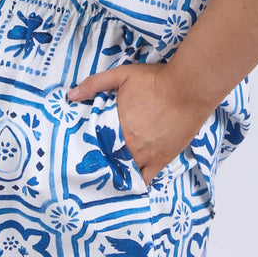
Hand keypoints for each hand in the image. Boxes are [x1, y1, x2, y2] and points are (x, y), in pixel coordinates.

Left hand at [67, 61, 212, 186]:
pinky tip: (129, 180)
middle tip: (93, 164)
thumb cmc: (155, 80)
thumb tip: (71, 95)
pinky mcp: (161, 160)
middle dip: (101, 161)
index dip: (89, 147)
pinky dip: (135, 182)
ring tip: (109, 172)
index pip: (95, 144)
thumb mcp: (122, 75)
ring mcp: (145, 155)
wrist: (187, 89)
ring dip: (116, 171)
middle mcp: (128, 144)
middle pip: (108, 160)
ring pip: (124, 172)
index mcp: (116, 126)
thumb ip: (96, 84)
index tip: (83, 151)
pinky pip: (144, 179)